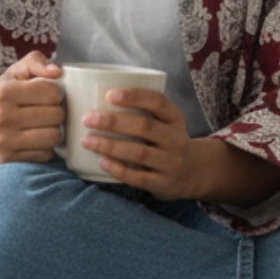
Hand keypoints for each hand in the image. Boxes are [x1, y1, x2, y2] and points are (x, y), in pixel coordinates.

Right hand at [0, 50, 64, 165]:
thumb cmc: (1, 100)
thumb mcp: (13, 74)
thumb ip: (35, 62)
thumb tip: (57, 71)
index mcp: (4, 92)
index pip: (52, 92)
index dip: (56, 93)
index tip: (48, 95)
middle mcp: (2, 117)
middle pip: (56, 115)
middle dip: (57, 112)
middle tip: (47, 112)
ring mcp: (6, 141)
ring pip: (54, 137)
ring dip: (54, 131)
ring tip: (44, 126)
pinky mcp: (11, 160)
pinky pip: (46, 155)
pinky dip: (46, 148)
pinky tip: (36, 140)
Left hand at [81, 88, 197, 199]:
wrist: (192, 173)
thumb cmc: (166, 141)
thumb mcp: (166, 122)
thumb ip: (143, 111)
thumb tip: (98, 96)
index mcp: (175, 118)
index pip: (158, 102)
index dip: (134, 96)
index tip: (110, 95)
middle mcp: (176, 139)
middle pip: (145, 127)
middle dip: (113, 122)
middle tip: (88, 119)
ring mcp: (170, 163)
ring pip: (139, 153)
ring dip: (110, 146)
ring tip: (87, 141)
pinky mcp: (162, 183)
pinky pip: (139, 178)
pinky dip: (118, 169)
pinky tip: (102, 162)